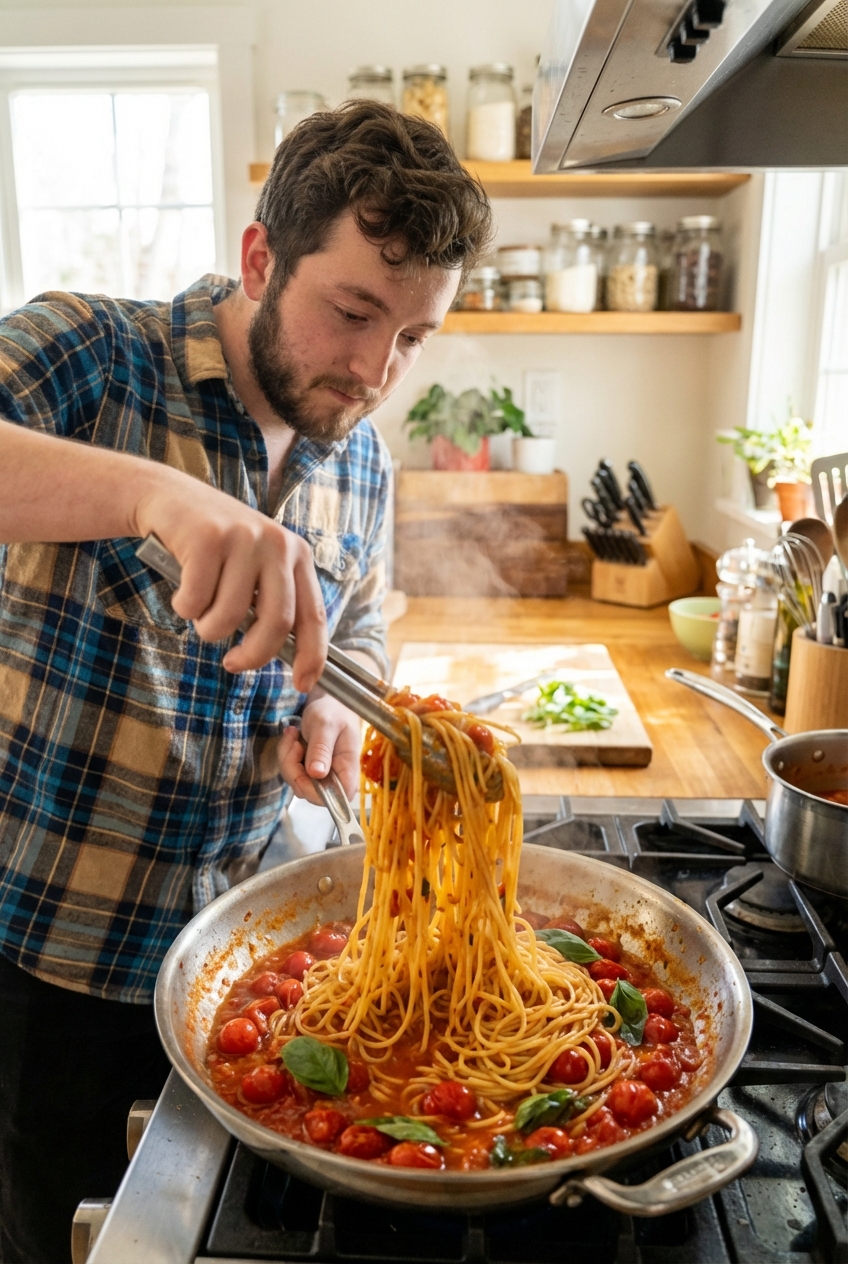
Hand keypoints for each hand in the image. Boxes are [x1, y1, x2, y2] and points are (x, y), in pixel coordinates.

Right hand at [133, 468, 326, 687]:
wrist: (169, 497)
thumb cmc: (216, 546)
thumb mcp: (255, 567)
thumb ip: (272, 603)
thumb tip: (288, 658)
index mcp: (297, 554)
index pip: (314, 615)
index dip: (312, 656)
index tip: (303, 685)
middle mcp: (277, 543)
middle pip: (276, 622)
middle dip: (253, 655)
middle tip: (233, 664)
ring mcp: (244, 538)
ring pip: (229, 617)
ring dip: (208, 627)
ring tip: (200, 607)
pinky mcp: (208, 538)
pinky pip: (195, 601)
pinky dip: (184, 606)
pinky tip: (182, 586)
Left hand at [278, 696, 360, 806]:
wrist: (328, 702)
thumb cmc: (333, 711)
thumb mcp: (326, 726)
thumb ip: (321, 749)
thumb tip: (317, 774)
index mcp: (348, 769)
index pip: (337, 798)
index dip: (316, 793)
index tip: (303, 771)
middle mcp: (335, 777)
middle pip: (310, 792)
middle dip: (293, 769)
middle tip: (295, 743)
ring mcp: (321, 775)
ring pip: (296, 782)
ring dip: (287, 758)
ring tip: (293, 734)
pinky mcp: (308, 770)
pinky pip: (290, 771)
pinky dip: (286, 753)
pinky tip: (293, 736)